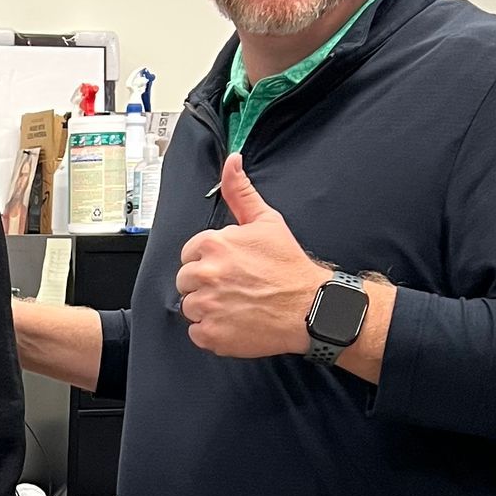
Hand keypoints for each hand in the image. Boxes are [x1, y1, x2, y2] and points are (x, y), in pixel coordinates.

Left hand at [174, 154, 325, 358]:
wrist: (310, 307)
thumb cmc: (288, 265)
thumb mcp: (266, 221)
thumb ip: (240, 192)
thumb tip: (231, 161)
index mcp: (213, 244)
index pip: (190, 255)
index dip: (209, 262)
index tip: (231, 268)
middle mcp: (205, 274)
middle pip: (185, 281)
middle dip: (205, 285)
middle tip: (236, 288)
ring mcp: (207, 306)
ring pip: (190, 308)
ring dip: (208, 309)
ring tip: (238, 305)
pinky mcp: (211, 334)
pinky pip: (197, 333)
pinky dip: (213, 332)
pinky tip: (236, 323)